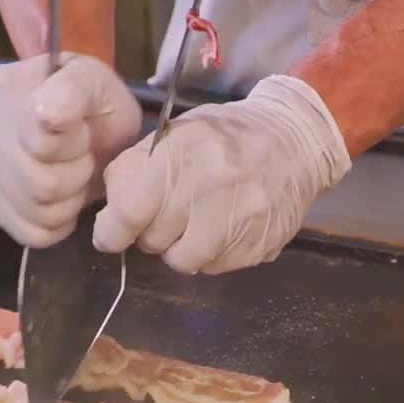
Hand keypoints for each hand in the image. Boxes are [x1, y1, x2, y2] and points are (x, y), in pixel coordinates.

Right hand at [0, 53, 141, 246]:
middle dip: (77, 175)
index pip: (41, 145)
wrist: (88, 122)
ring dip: (70, 200)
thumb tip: (48, 117)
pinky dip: (57, 224)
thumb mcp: (94, 81)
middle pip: (40, 185)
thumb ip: (72, 91)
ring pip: (36, 213)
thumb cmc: (93, 101)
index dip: (76, 146)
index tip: (83, 130)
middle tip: (82, 157)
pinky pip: (28, 234)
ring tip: (73, 175)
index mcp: (3, 90)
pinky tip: (63, 200)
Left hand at [93, 75, 351, 273]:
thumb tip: (109, 215)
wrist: (295, 141)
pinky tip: (222, 229)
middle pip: (154, 239)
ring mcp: (241, 218)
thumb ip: (136, 169)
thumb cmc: (224, 136)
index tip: (110, 236)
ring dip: (180, 249)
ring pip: (183, 261)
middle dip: (151, 233)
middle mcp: (213, 185)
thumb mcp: (175, 135)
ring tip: (194, 225)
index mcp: (184, 152)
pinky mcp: (260, 244)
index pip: (131, 211)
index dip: (112, 231)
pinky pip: (215, 267)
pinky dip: (210, 254)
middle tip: (167, 215)